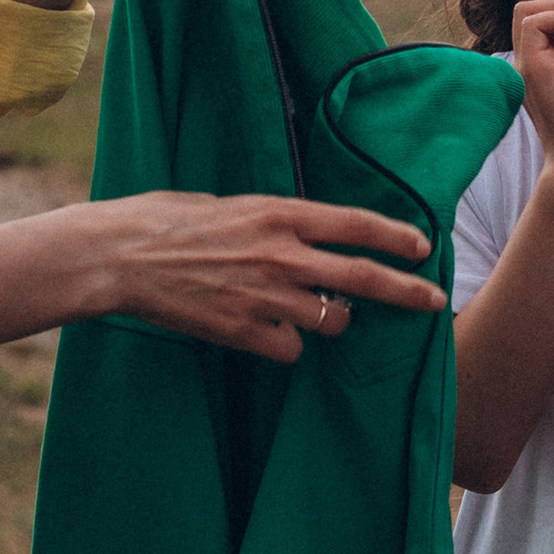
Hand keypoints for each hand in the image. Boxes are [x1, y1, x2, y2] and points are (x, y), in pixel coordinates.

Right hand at [101, 191, 445, 361]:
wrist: (119, 256)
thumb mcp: (227, 203)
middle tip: (434, 302)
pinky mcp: (242, 332)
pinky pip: (291, 350)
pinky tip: (270, 334)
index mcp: (277, 212)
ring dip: (333, 322)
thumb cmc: (164, 220)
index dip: (395, 235)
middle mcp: (280, 254)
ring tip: (319, 314)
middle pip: (361, 278)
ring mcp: (263, 296)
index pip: (355, 223)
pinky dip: (288, 346)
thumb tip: (300, 231)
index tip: (424, 245)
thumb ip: (271, 219)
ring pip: (330, 321)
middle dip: (405, 291)